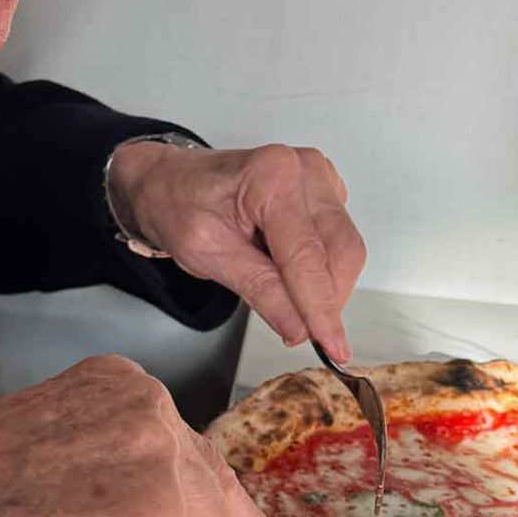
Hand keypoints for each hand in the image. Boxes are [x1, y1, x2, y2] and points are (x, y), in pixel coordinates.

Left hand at [110, 142, 365, 360]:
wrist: (170, 182)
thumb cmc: (178, 205)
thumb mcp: (206, 254)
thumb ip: (259, 289)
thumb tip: (299, 327)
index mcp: (272, 176)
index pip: (308, 257)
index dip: (321, 309)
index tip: (333, 347)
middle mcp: (304, 169)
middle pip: (342, 251)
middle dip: (325, 300)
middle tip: (298, 330)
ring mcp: (319, 178)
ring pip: (346, 249)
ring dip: (322, 285)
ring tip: (276, 284)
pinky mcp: (326, 193)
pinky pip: (338, 242)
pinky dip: (318, 268)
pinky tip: (282, 264)